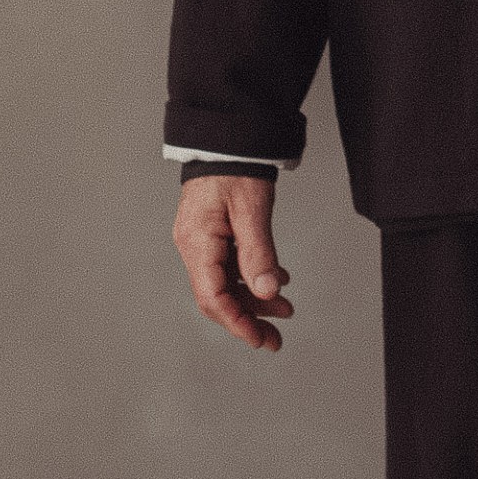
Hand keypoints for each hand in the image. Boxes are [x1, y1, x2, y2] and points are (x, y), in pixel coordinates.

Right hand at [173, 173, 294, 352]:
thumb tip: (267, 291)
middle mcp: (194, 246)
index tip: (259, 339)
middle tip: (274, 338)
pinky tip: (275, 280)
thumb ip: (259, 253)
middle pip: (217, 297)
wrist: (226, 139)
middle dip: (247, 320)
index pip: (213, 297)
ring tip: (283, 310)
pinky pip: (228, 267)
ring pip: (225, 284)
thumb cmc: (235, 166)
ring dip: (254, 300)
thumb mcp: (252, 211)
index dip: (237, 323)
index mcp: (198, 242)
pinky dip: (251, 278)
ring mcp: (201, 241)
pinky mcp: (211, 235)